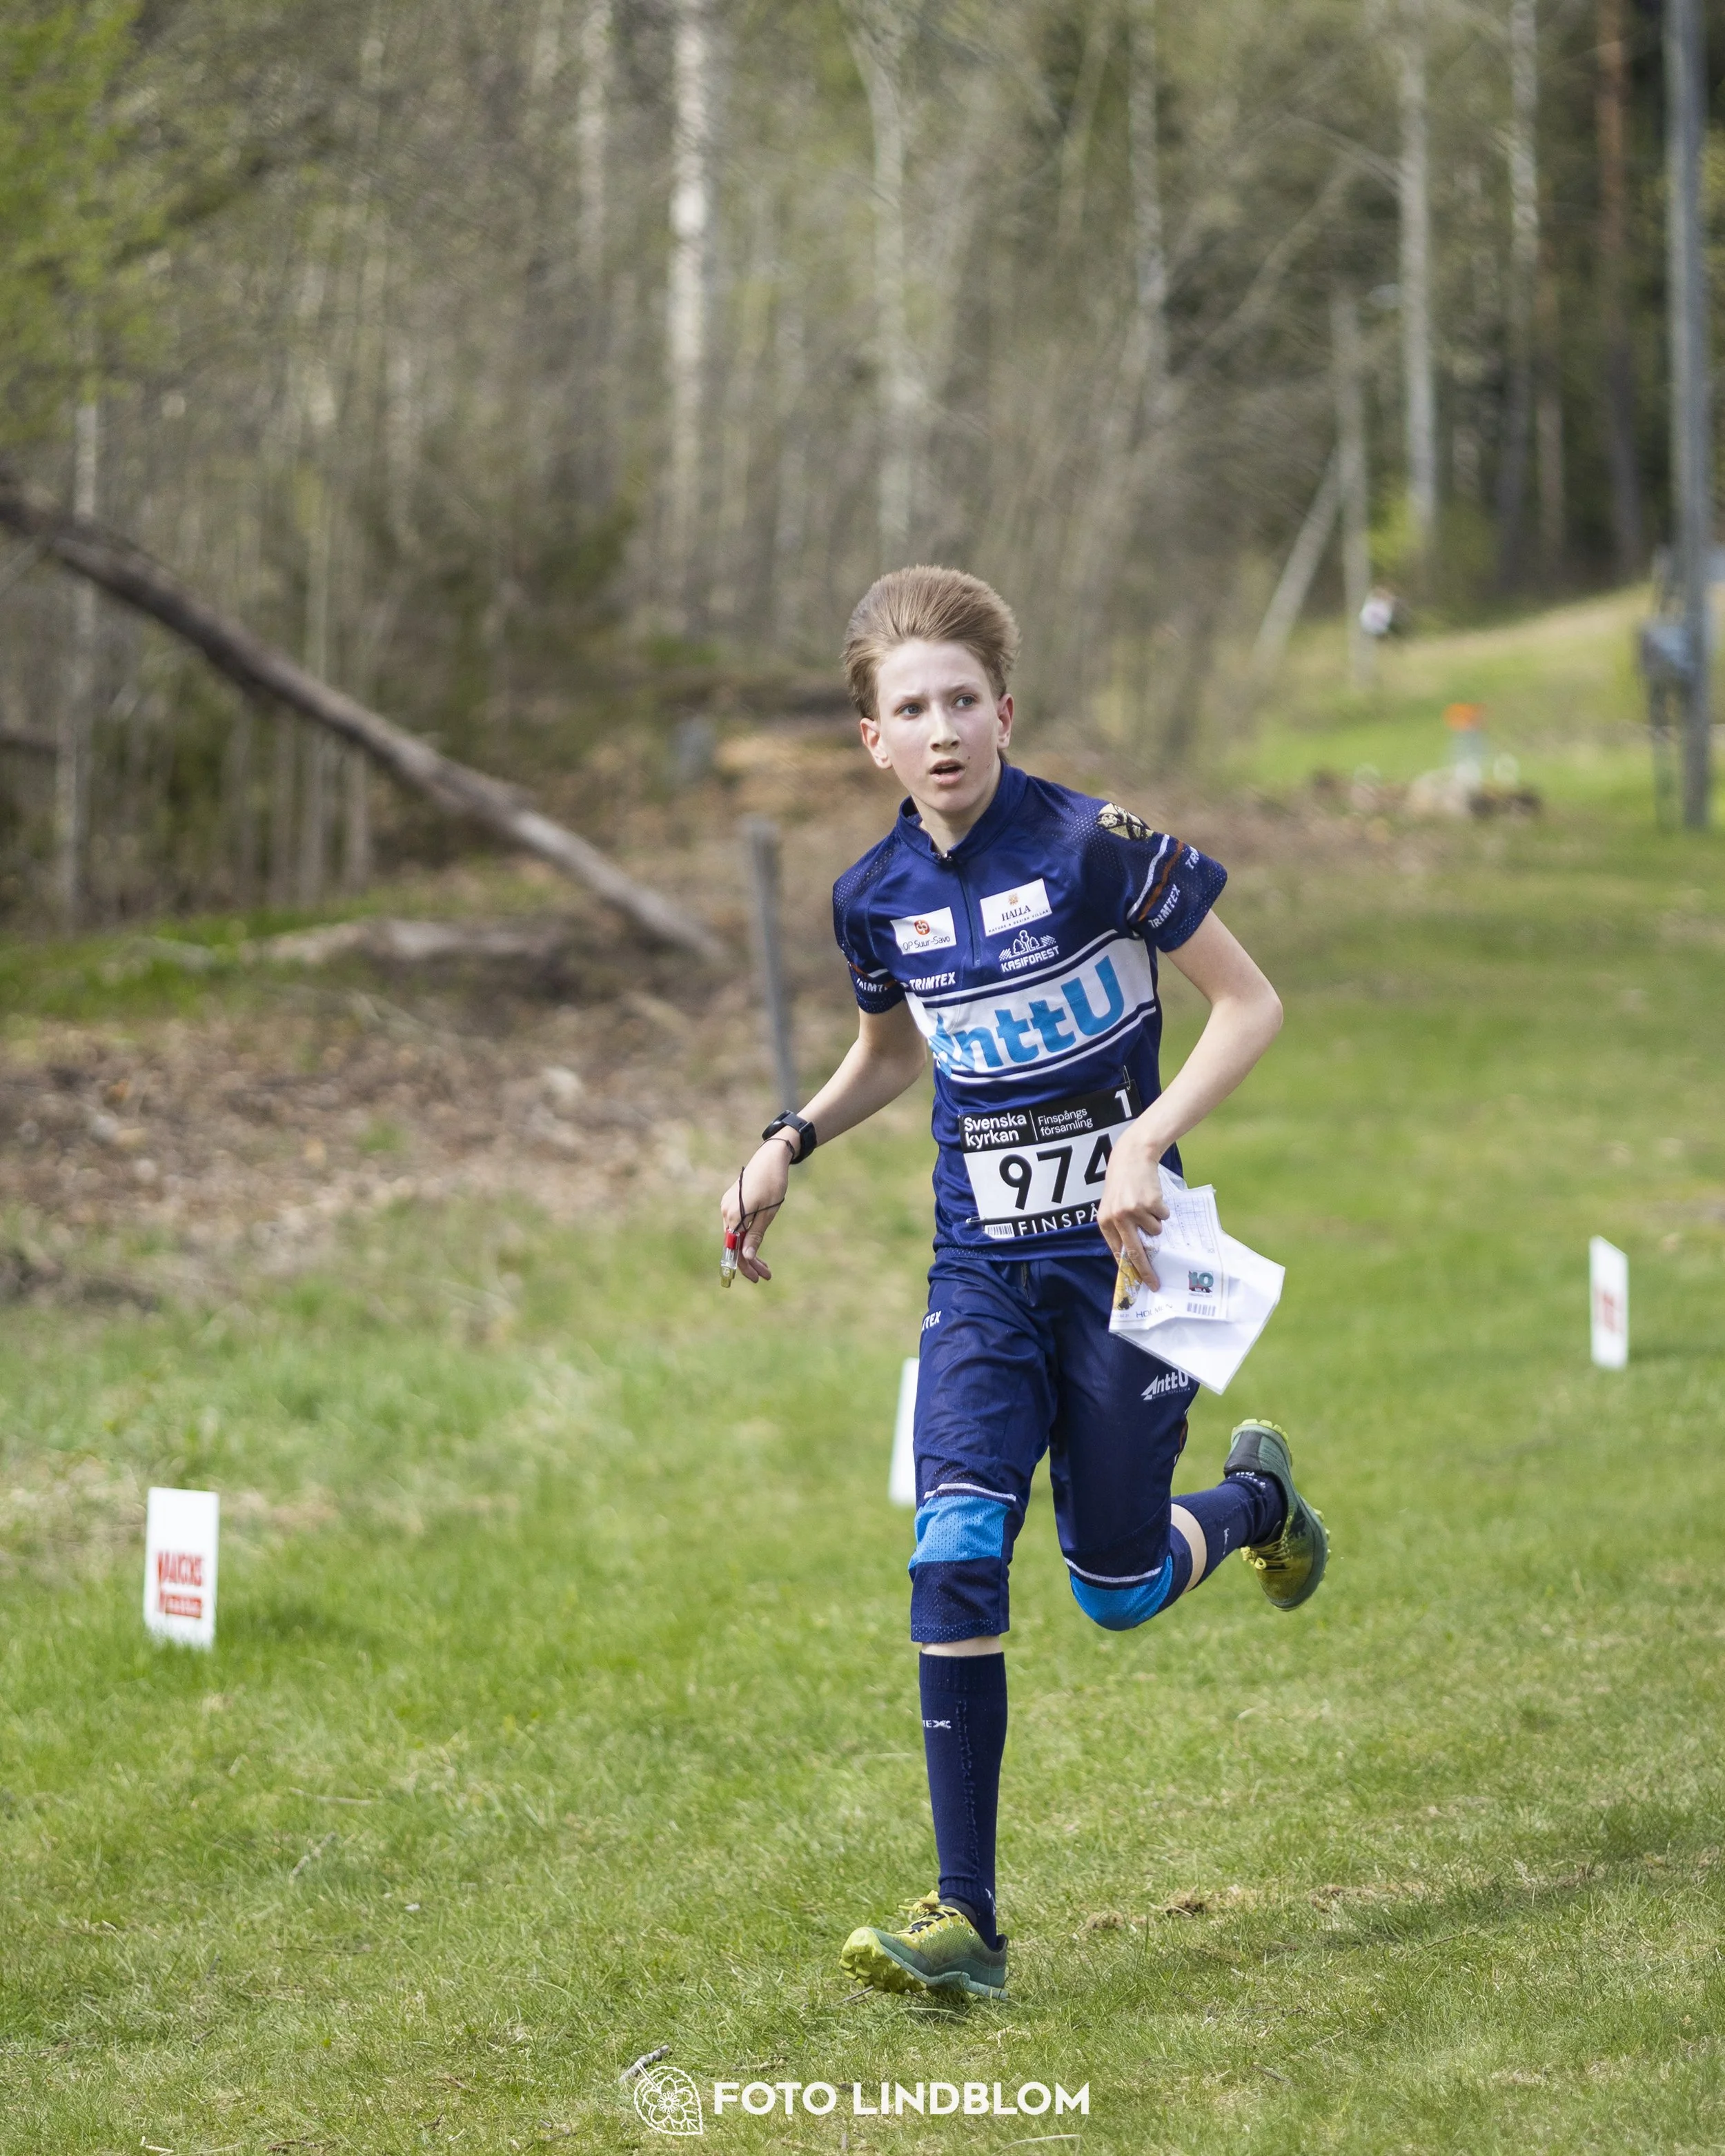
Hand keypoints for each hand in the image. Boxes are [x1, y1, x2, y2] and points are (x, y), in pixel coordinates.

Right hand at [718, 1138, 793, 1282]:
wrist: (771, 1156)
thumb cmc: (773, 1183)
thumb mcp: (768, 1212)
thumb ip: (755, 1235)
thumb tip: (745, 1257)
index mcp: (734, 1216)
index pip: (734, 1250)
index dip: (744, 1267)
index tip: (757, 1278)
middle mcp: (726, 1212)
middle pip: (734, 1245)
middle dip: (749, 1262)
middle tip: (766, 1275)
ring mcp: (728, 1206)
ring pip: (736, 1236)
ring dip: (748, 1251)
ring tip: (765, 1265)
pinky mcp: (733, 1203)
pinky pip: (737, 1226)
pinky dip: (746, 1237)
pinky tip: (755, 1244)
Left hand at [1096, 1122, 1171, 1288]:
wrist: (1132, 1157)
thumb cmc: (1123, 1184)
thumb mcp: (1112, 1206)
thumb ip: (1119, 1228)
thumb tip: (1132, 1256)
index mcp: (1105, 1222)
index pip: (1118, 1253)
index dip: (1130, 1269)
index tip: (1141, 1283)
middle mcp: (1117, 1218)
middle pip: (1135, 1252)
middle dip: (1146, 1270)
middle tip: (1155, 1282)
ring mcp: (1133, 1211)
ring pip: (1155, 1231)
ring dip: (1156, 1222)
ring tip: (1147, 1205)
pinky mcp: (1150, 1204)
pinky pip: (1164, 1217)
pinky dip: (1162, 1209)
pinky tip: (1152, 1196)